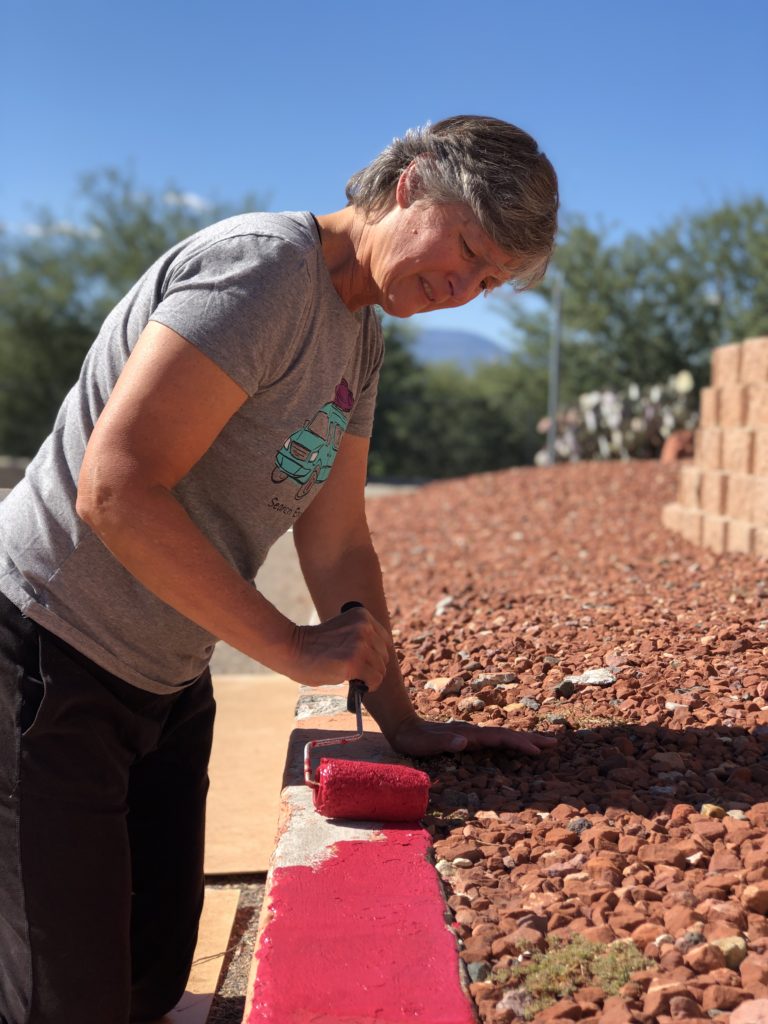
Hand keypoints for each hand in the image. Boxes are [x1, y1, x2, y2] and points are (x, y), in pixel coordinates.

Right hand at [288, 606, 390, 689]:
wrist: (291, 649)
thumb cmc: (314, 645)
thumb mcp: (343, 632)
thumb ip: (360, 638)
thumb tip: (378, 659)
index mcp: (362, 616)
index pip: (384, 641)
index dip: (375, 655)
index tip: (365, 663)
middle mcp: (364, 627)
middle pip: (384, 656)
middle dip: (372, 667)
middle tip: (356, 673)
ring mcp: (360, 644)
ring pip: (380, 670)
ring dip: (369, 678)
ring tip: (352, 677)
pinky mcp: (355, 662)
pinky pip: (374, 680)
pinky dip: (368, 686)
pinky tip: (356, 684)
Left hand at [388, 716, 558, 757]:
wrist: (404, 726)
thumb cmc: (414, 739)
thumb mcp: (426, 744)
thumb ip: (445, 743)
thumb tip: (465, 742)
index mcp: (469, 734)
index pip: (500, 738)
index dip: (519, 743)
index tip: (537, 750)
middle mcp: (474, 732)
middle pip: (508, 734)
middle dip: (530, 738)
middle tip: (554, 742)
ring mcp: (473, 734)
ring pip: (504, 735)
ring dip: (524, 739)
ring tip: (544, 742)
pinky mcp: (469, 739)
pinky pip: (496, 740)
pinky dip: (511, 742)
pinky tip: (515, 745)